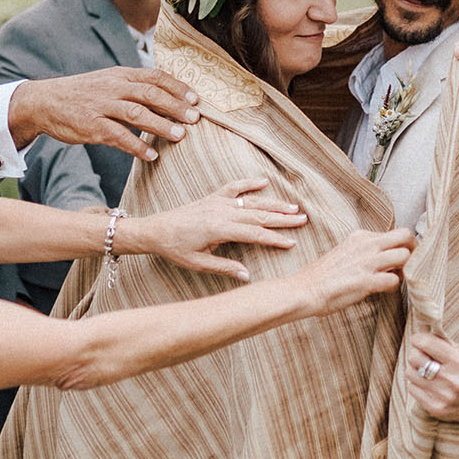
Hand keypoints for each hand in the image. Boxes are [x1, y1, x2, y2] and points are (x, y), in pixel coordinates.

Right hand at [9, 67, 201, 161]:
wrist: (44, 102)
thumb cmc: (83, 94)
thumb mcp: (108, 82)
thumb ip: (135, 88)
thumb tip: (168, 100)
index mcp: (121, 75)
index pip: (154, 77)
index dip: (177, 87)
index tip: (196, 99)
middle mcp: (113, 87)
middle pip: (150, 94)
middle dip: (175, 106)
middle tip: (195, 118)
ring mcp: (101, 106)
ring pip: (136, 114)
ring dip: (161, 125)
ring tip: (180, 136)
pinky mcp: (91, 125)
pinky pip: (118, 136)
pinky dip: (136, 146)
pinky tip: (152, 155)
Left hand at [123, 178, 308, 280]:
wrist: (155, 230)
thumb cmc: (176, 249)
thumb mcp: (199, 264)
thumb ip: (225, 267)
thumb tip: (248, 276)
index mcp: (219, 229)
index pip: (254, 234)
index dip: (274, 238)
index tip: (292, 241)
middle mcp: (221, 212)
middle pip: (258, 215)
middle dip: (282, 218)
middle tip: (303, 219)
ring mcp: (217, 202)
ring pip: (251, 201)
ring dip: (273, 203)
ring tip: (293, 206)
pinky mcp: (212, 197)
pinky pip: (233, 187)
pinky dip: (249, 183)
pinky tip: (264, 181)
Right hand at [291, 227, 413, 313]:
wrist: (305, 289)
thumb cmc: (325, 275)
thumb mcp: (347, 252)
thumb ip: (367, 251)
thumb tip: (387, 258)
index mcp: (361, 236)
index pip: (396, 232)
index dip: (404, 245)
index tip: (403, 256)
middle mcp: (367, 244)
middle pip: (406, 236)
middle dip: (414, 250)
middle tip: (411, 264)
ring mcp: (367, 262)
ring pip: (405, 256)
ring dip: (406, 269)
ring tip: (397, 278)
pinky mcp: (366, 280)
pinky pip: (394, 280)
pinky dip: (394, 286)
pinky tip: (385, 290)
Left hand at [402, 332, 458, 435]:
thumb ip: (442, 342)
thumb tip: (419, 333)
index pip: (425, 343)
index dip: (418, 339)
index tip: (418, 340)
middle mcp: (451, 379)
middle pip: (414, 357)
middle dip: (416, 354)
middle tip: (422, 356)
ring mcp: (443, 395)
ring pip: (410, 373)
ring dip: (415, 370)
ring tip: (425, 371)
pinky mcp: (435, 408)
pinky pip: (412, 389)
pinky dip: (417, 385)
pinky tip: (428, 385)